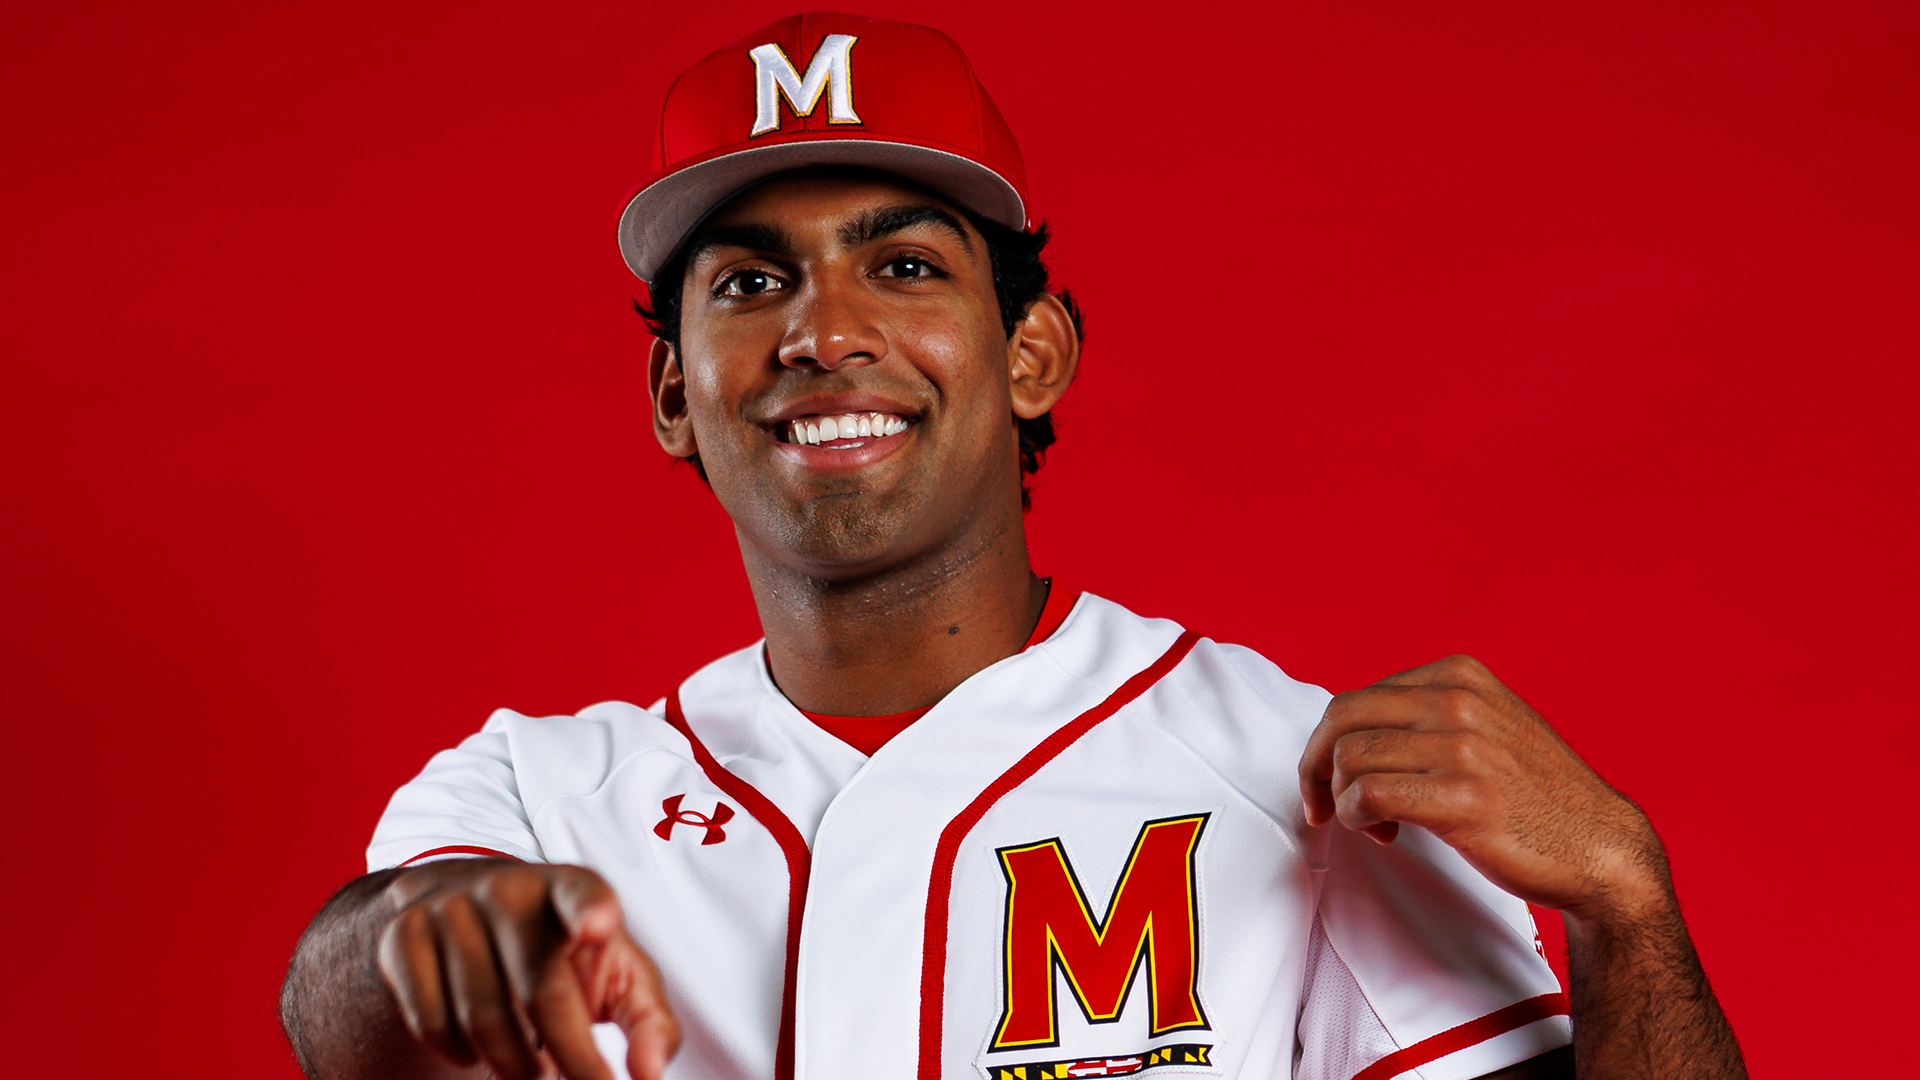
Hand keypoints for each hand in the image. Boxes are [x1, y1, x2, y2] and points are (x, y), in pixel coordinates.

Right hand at [375, 860, 679, 1079]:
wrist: (468, 912)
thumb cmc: (566, 953)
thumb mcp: (615, 974)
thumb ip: (648, 1022)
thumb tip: (650, 1074)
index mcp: (571, 888)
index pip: (582, 893)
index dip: (591, 909)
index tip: (602, 924)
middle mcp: (508, 889)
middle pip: (541, 992)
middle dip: (571, 1057)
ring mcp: (449, 909)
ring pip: (481, 1018)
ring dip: (514, 1066)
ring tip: (536, 1071)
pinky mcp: (404, 937)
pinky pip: (430, 1023)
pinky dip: (461, 1055)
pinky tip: (482, 1052)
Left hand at [1298, 655, 1668, 922]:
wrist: (1601, 849)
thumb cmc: (1536, 798)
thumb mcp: (1488, 727)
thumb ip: (1429, 715)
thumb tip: (1351, 732)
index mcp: (1459, 675)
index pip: (1357, 699)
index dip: (1331, 745)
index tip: (1336, 783)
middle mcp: (1459, 700)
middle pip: (1341, 720)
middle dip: (1315, 766)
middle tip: (1322, 806)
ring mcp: (1463, 747)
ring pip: (1350, 758)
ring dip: (1342, 800)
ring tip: (1373, 825)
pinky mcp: (1464, 798)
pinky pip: (1369, 795)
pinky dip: (1356, 818)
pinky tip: (1383, 834)